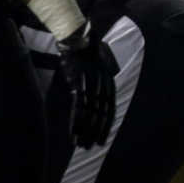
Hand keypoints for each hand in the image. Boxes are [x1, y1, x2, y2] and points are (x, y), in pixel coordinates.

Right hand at [58, 22, 115, 149]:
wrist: (77, 36)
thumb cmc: (84, 51)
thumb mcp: (95, 67)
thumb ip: (96, 80)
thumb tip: (93, 92)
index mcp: (108, 80)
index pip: (109, 107)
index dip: (106, 124)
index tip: (101, 138)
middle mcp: (102, 84)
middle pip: (102, 113)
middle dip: (97, 131)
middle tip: (92, 146)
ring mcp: (91, 84)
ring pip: (91, 113)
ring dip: (86, 130)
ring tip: (82, 145)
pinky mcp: (78, 83)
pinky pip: (79, 107)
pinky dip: (77, 121)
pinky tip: (74, 132)